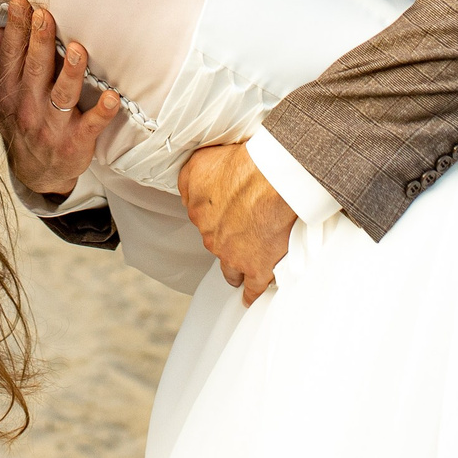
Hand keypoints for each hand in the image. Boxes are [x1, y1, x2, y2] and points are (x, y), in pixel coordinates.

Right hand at [0, 0, 123, 198]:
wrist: (38, 174)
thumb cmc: (22, 126)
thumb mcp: (3, 99)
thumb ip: (2, 66)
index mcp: (10, 93)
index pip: (12, 56)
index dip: (16, 29)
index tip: (21, 2)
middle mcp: (29, 108)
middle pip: (36, 69)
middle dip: (40, 41)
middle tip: (45, 14)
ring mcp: (52, 126)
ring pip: (63, 95)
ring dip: (71, 72)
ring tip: (79, 49)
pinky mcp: (76, 142)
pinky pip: (91, 125)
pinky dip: (102, 112)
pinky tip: (112, 97)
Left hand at [179, 142, 295, 305]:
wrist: (271, 180)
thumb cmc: (243, 166)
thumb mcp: (199, 162)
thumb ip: (188, 181)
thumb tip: (186, 194)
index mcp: (198, 211)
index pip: (202, 217)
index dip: (216, 214)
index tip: (226, 212)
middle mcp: (212, 237)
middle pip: (216, 243)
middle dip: (227, 239)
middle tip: (243, 230)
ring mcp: (234, 256)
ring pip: (231, 270)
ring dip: (236, 269)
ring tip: (244, 268)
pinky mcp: (258, 269)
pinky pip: (252, 289)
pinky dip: (251, 293)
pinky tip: (250, 296)